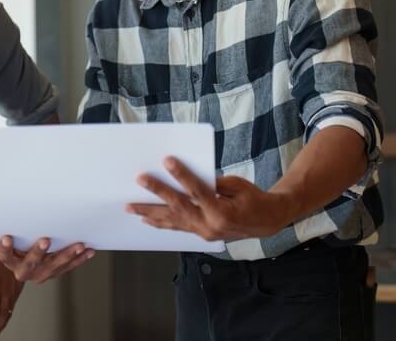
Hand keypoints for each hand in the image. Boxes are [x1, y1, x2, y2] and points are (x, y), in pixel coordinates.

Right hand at [0, 236, 94, 284]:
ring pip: (53, 266)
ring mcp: (40, 273)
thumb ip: (15, 227)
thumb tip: (19, 201)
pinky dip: (79, 259)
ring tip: (78, 246)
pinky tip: (88, 251)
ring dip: (67, 255)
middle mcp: (24, 270)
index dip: (4, 248)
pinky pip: (68, 267)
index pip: (4, 256)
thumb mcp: (12, 237)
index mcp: (10, 261)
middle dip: (38, 252)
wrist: (22, 263)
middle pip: (30, 263)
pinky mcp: (54, 273)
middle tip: (45, 240)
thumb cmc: (17, 244)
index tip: (6, 237)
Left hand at [127, 156, 294, 240]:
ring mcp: (204, 233)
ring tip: (130, 207)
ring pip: (172, 221)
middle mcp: (210, 226)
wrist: (265, 221)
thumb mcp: (237, 184)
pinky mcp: (200, 235)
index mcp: (222, 212)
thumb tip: (187, 176)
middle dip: (156, 194)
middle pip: (178, 208)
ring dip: (149, 213)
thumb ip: (213, 182)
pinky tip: (146, 220)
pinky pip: (177, 228)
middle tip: (139, 180)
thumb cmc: (253, 198)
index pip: (197, 191)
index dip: (181, 176)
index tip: (167, 161)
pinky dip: (160, 223)